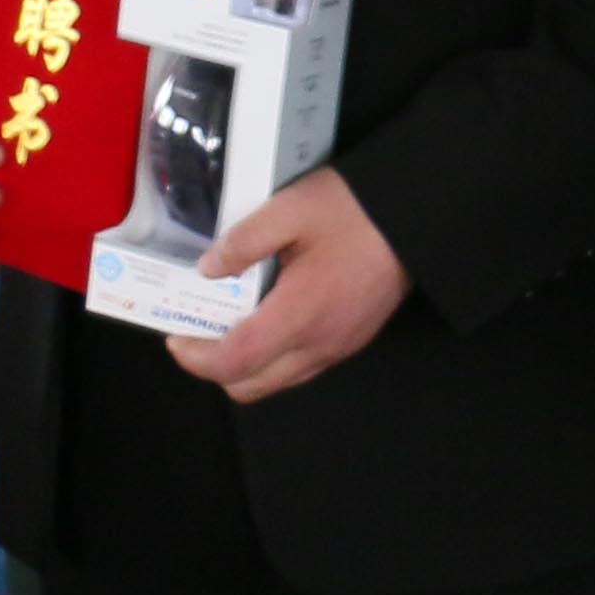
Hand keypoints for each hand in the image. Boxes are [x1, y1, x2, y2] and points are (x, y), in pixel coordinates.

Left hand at [167, 167, 412, 404]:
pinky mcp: (352, 341)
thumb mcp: (292, 208)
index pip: (235, 362)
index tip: (175, 338)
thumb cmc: (358, 210)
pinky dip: (273, 356)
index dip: (196, 358)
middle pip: (249, 387)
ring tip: (233, 322)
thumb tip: (208, 269)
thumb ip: (244, 241)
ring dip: (245, 364)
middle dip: (214, 367)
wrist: (420, 215)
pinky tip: (270, 316)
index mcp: (301, 314)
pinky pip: (300, 367)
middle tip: (199, 330)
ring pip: (275, 381)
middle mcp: (320, 344)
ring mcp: (339, 347)